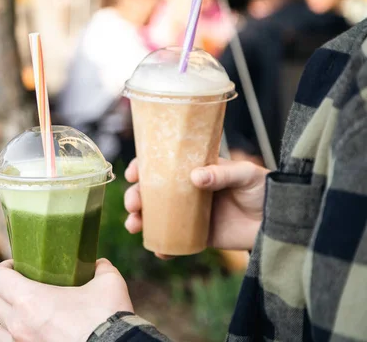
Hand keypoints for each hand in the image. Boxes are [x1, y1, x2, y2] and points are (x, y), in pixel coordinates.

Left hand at [0, 259, 132, 341]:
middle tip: (25, 287)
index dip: (4, 268)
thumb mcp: (108, 282)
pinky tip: (36, 334)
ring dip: (10, 319)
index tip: (17, 266)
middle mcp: (19, 325)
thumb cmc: (108, 317)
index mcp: (30, 300)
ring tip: (28, 314)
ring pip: (0, 331)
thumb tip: (98, 264)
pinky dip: (18, 339)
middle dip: (6, 292)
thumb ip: (100, 267)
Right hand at [124, 158, 267, 252]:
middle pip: (152, 192)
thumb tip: (195, 177)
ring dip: (140, 220)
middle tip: (133, 204)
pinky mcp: (198, 235)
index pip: (162, 164)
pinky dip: (163, 246)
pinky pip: (175, 242)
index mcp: (194, 169)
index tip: (133, 174)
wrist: (280, 220)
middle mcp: (187, 190)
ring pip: (157, 216)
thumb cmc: (263, 189)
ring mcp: (190, 214)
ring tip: (134, 225)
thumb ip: (221, 174)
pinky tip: (158, 249)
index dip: (143, 166)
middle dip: (135, 197)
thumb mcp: (245, 174)